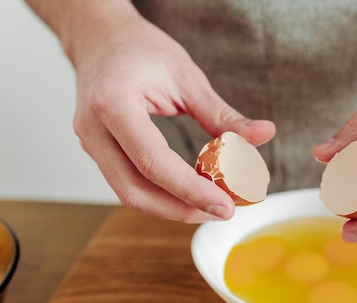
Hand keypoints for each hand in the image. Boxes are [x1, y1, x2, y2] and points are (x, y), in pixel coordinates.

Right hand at [69, 2, 274, 221]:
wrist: (100, 37)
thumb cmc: (141, 49)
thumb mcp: (188, 77)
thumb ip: (223, 115)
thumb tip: (264, 135)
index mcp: (113, 103)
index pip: (153, 162)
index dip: (191, 191)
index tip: (225, 206)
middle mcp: (94, 129)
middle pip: (135, 191)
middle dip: (182, 210)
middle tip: (223, 211)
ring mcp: (91, 143)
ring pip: (129, 194)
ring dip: (172, 207)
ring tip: (211, 204)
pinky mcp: (98, 151)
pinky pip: (128, 183)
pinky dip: (160, 194)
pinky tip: (190, 192)